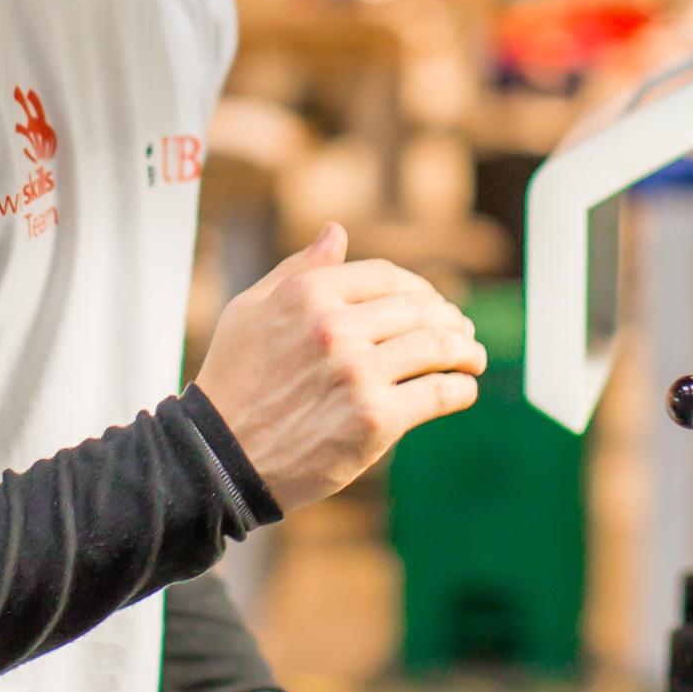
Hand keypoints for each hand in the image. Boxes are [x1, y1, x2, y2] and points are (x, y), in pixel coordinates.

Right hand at [192, 223, 485, 510]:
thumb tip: (337, 232)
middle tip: (463, 332)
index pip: (387, 277)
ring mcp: (358, 373)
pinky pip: (438, 394)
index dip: (419, 288)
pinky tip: (463, 389)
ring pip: (436, 347)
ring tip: (473, 358)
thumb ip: (299, 270)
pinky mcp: (375, 419)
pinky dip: (460, 389)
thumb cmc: (233, 382)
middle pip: (419, 309)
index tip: (433, 303)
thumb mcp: (252, 310)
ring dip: (466, 351)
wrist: (219, 459)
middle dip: (449, 318)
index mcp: (308, 293)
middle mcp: (336, 327)